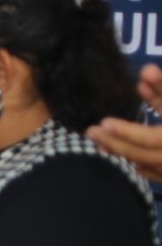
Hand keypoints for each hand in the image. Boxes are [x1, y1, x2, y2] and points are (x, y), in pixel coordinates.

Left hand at [88, 64, 161, 180]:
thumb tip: (144, 71)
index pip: (150, 138)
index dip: (127, 132)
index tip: (104, 123)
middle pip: (144, 153)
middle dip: (117, 143)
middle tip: (91, 132)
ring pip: (149, 164)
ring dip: (124, 153)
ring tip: (101, 143)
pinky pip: (161, 174)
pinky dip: (145, 166)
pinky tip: (132, 161)